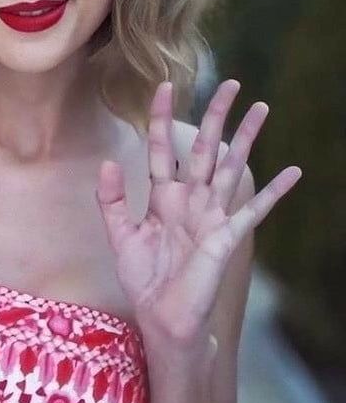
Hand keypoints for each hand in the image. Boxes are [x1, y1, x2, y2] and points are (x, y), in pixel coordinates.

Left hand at [95, 79, 301, 346]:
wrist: (162, 318)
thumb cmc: (144, 278)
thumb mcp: (121, 235)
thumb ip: (113, 200)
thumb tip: (108, 161)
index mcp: (163, 197)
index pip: (164, 149)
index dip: (164, 119)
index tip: (166, 87)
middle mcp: (191, 199)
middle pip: (206, 149)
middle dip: (217, 116)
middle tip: (230, 84)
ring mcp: (212, 216)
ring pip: (232, 168)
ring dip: (247, 139)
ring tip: (261, 108)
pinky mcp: (226, 237)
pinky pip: (254, 210)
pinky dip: (274, 192)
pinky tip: (294, 171)